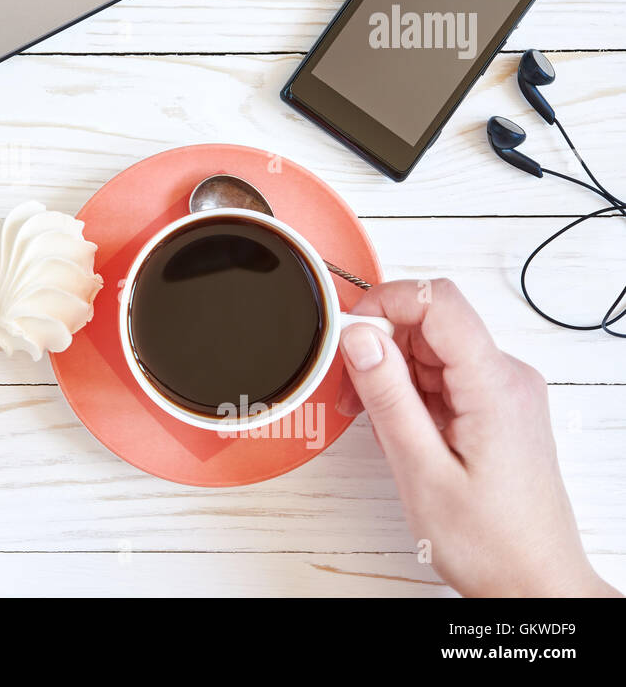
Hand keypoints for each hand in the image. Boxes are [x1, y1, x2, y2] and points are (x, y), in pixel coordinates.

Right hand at [336, 278, 618, 597]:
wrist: (534, 583)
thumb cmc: (490, 542)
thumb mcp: (421, 470)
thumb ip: (389, 397)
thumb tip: (360, 337)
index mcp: (495, 387)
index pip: (438, 302)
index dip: (386, 304)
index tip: (349, 335)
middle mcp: (507, 379)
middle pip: (430, 325)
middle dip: (381, 349)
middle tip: (352, 395)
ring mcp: (504, 393)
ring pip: (432, 352)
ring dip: (393, 377)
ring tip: (381, 429)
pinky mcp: (496, 408)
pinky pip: (443, 379)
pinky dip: (412, 397)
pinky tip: (404, 435)